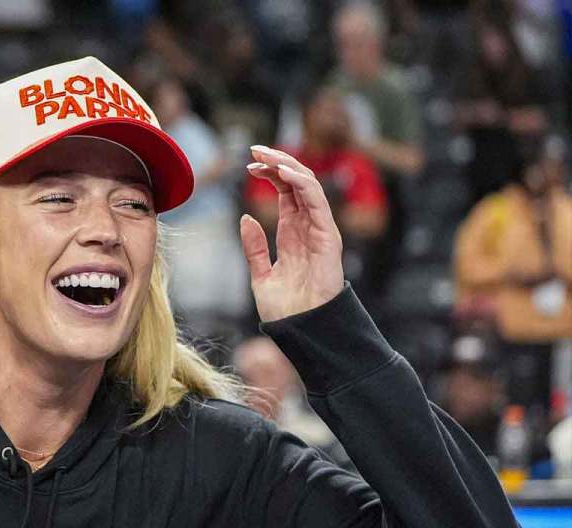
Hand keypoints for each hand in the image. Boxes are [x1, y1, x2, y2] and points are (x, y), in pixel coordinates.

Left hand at [241, 146, 345, 321]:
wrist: (300, 330)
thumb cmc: (285, 309)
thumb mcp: (260, 273)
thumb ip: (254, 246)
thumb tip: (246, 218)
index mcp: (293, 233)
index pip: (285, 192)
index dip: (270, 174)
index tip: (248, 165)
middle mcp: (308, 227)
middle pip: (296, 183)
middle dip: (277, 162)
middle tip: (254, 150)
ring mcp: (319, 230)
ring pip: (308, 186)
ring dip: (287, 166)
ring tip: (265, 156)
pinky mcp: (327, 237)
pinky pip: (318, 202)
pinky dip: (302, 184)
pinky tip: (284, 172)